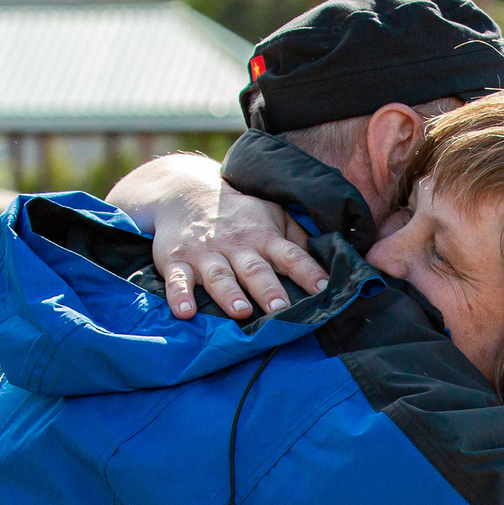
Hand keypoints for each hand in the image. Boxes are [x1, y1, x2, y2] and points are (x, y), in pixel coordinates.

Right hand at [156, 183, 326, 320]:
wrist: (187, 192)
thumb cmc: (240, 212)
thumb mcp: (271, 214)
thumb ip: (296, 236)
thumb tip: (327, 256)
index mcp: (263, 236)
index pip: (290, 254)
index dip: (307, 271)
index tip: (323, 289)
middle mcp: (235, 245)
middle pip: (254, 269)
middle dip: (268, 289)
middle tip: (281, 309)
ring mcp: (205, 253)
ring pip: (219, 276)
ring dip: (229, 294)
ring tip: (240, 312)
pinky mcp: (176, 260)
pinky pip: (177, 279)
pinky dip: (179, 296)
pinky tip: (185, 312)